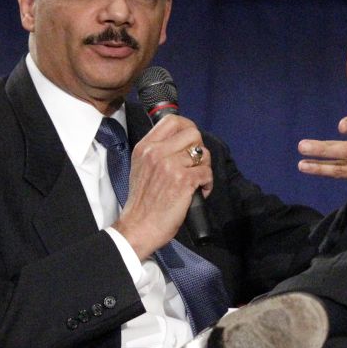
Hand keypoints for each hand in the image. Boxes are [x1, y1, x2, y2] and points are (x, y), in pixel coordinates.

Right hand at [113, 114, 212, 258]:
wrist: (139, 226)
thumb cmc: (143, 202)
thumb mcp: (141, 167)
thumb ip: (157, 152)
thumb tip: (181, 142)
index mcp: (145, 147)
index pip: (172, 120)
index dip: (188, 127)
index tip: (192, 140)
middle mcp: (157, 152)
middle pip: (193, 133)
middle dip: (199, 149)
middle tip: (195, 164)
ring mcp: (170, 165)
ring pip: (203, 153)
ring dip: (204, 168)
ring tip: (196, 181)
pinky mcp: (183, 180)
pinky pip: (207, 172)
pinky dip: (207, 184)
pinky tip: (198, 192)